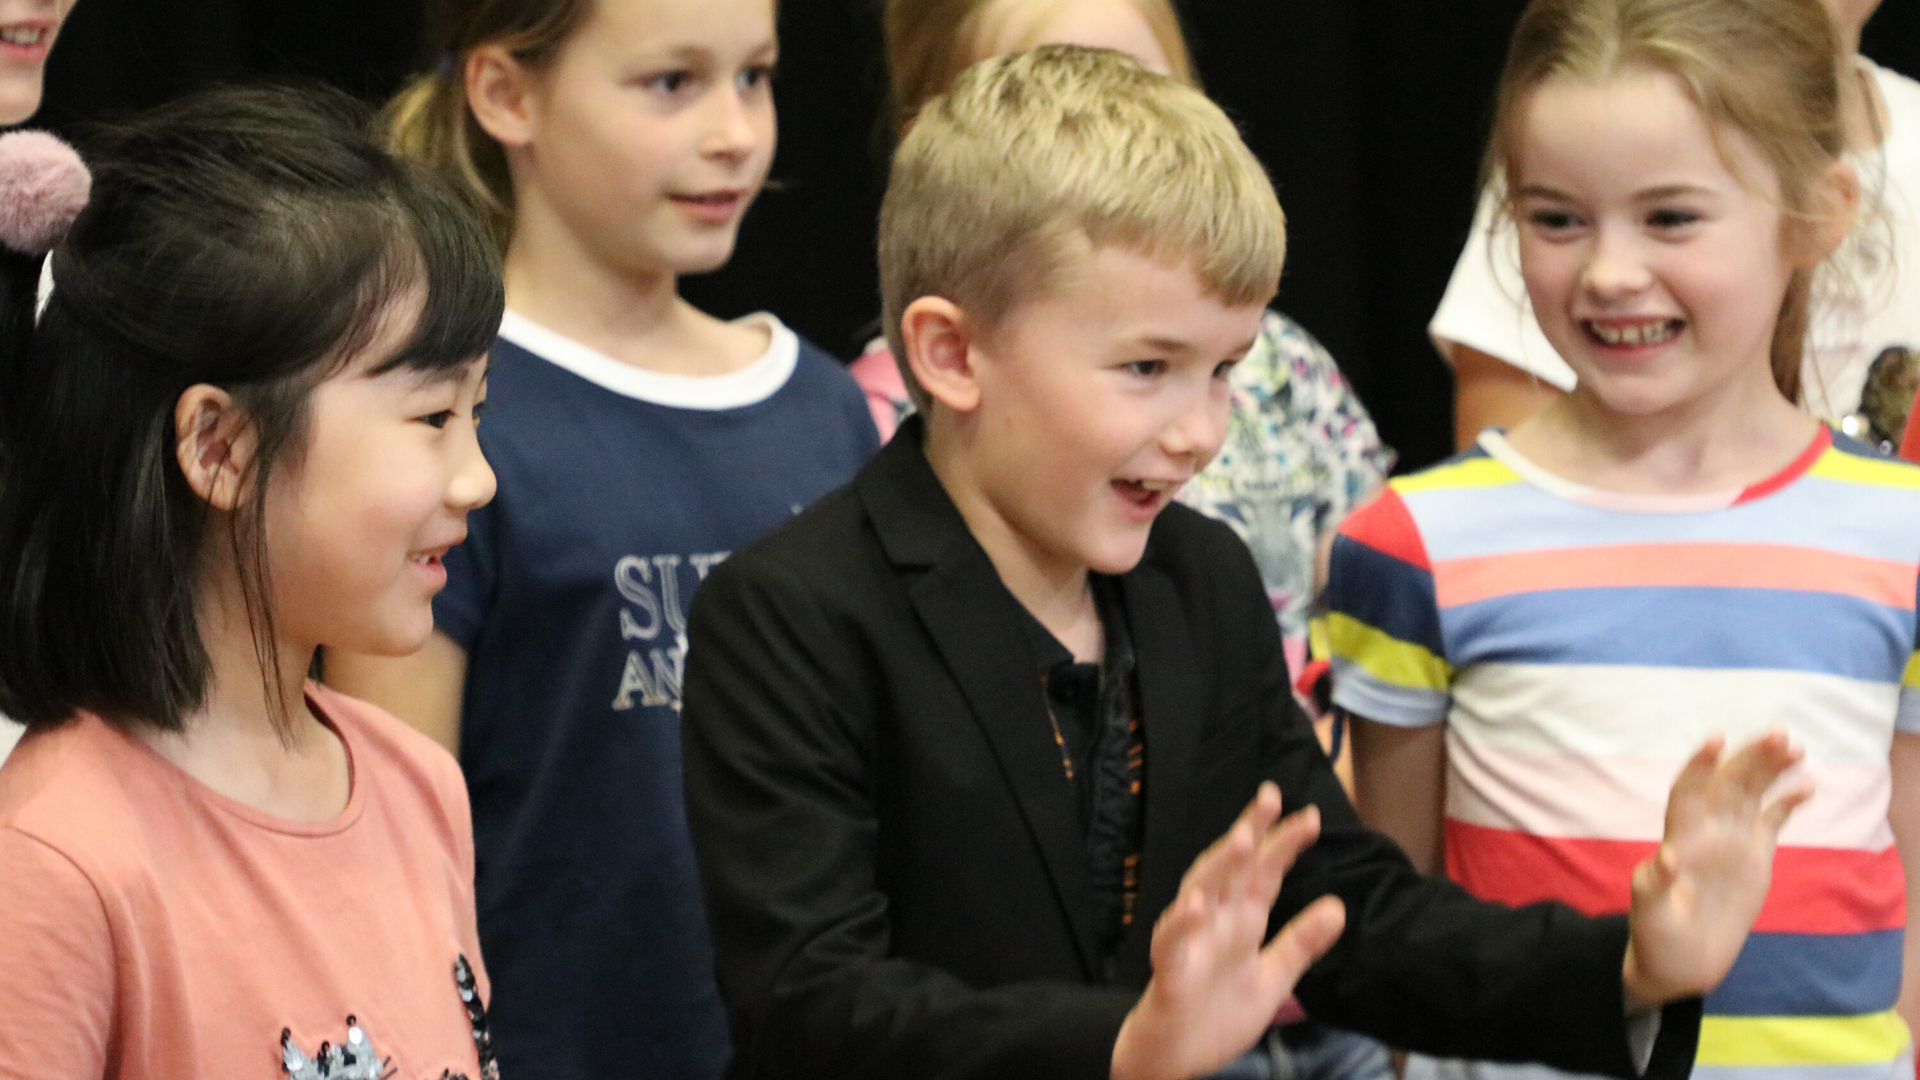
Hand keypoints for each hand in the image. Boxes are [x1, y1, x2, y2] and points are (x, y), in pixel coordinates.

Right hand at [1111, 783, 1347, 1079]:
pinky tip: (1197, 905)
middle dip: (1249, 832)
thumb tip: (1339, 904)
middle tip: (1270, 798)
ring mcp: (1191, 942)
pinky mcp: (1170, 971)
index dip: (1283, 843)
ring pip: (1201, 893)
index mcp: (1242, 921)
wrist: (1178, 1057)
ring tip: (1242, 840)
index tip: (1309, 816)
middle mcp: (1216, 922)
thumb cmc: (1218, 1012)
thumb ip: (1301, 942)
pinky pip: (1172, 943)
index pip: (1264, 872)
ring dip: (1219, 867)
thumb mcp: (1274, 977)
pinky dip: (1181, 923)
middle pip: (1232, 869)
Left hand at [1623, 730, 1809, 1008]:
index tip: (1715, 739)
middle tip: (1779, 734)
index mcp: (1679, 839)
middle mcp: (1706, 832)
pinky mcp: (1754, 858)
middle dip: (1750, 757)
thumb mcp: (1650, 915)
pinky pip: (1771, 821)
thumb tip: (1665, 859)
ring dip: (1770, 768)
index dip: (1699, 765)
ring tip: (1795, 746)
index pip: (1688, 791)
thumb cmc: (1657, 937)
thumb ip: (1654, 887)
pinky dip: (1787, 802)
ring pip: (1752, 794)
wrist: (1681, 961)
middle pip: (1729, 783)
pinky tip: (1806, 785)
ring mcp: (1731, 842)